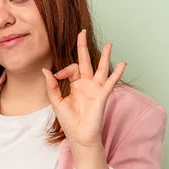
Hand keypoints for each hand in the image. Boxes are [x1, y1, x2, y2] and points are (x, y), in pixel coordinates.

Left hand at [42, 29, 126, 148]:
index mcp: (75, 84)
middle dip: (83, 46)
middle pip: (86, 61)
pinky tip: (123, 64)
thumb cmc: (69, 121)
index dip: (63, 69)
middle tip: (82, 31)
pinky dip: (117, 73)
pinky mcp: (102, 95)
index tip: (57, 75)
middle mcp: (86, 84)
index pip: (71, 68)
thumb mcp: (57, 102)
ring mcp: (95, 89)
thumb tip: (46, 70)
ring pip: (101, 68)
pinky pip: (110, 82)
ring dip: (104, 56)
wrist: (79, 136)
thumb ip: (52, 86)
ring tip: (109, 44)